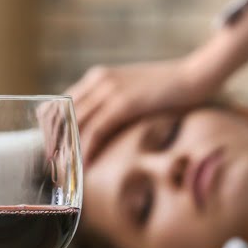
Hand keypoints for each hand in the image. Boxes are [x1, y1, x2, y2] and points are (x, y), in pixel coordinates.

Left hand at [67, 57, 210, 162]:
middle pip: (63, 115)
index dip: (53, 130)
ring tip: (65, 172)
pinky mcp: (124, 103)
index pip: (61, 104)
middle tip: (53, 168)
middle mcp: (98, 81)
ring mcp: (110, 90)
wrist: (195, 75)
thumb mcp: (135, 94)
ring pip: (76, 124)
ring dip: (68, 150)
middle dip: (55, 143)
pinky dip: (87, 150)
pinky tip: (85, 166)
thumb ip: (116, 105)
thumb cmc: (170, 90)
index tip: (52, 151)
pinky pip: (96, 130)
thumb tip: (105, 130)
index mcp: (98, 77)